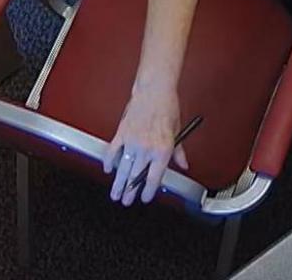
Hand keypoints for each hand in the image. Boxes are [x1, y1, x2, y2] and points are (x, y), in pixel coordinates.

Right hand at [103, 81, 188, 205]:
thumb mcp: (177, 131)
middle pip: (135, 177)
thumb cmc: (167, 107)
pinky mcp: (121, 133)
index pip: (154, 178)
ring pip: (123, 168)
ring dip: (117, 183)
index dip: (148, 192)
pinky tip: (108, 169)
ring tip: (115, 193)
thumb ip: (179, 152)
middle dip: (130, 192)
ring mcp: (132, 141)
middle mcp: (147, 148)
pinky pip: (112, 151)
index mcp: (163, 150)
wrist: (154, 90)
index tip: (145, 197)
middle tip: (126, 201)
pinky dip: (109, 162)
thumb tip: (183, 164)